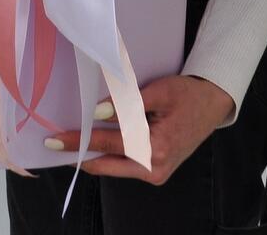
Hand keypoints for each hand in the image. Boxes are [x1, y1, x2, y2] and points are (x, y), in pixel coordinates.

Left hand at [44, 74, 235, 185]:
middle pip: (108, 164)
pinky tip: (93, 146)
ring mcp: (156, 173)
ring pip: (115, 168)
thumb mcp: (158, 92)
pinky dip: (108, 156)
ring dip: (93, 156)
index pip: (108, 143)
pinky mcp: (156, 172)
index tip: (55, 139)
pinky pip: (125, 166)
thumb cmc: (186, 95)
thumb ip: (128, 103)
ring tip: (69, 144)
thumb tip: (98, 111)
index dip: (80, 140)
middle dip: (80, 155)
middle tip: (54, 146)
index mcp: (157, 147)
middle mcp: (155, 167)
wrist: (213, 104)